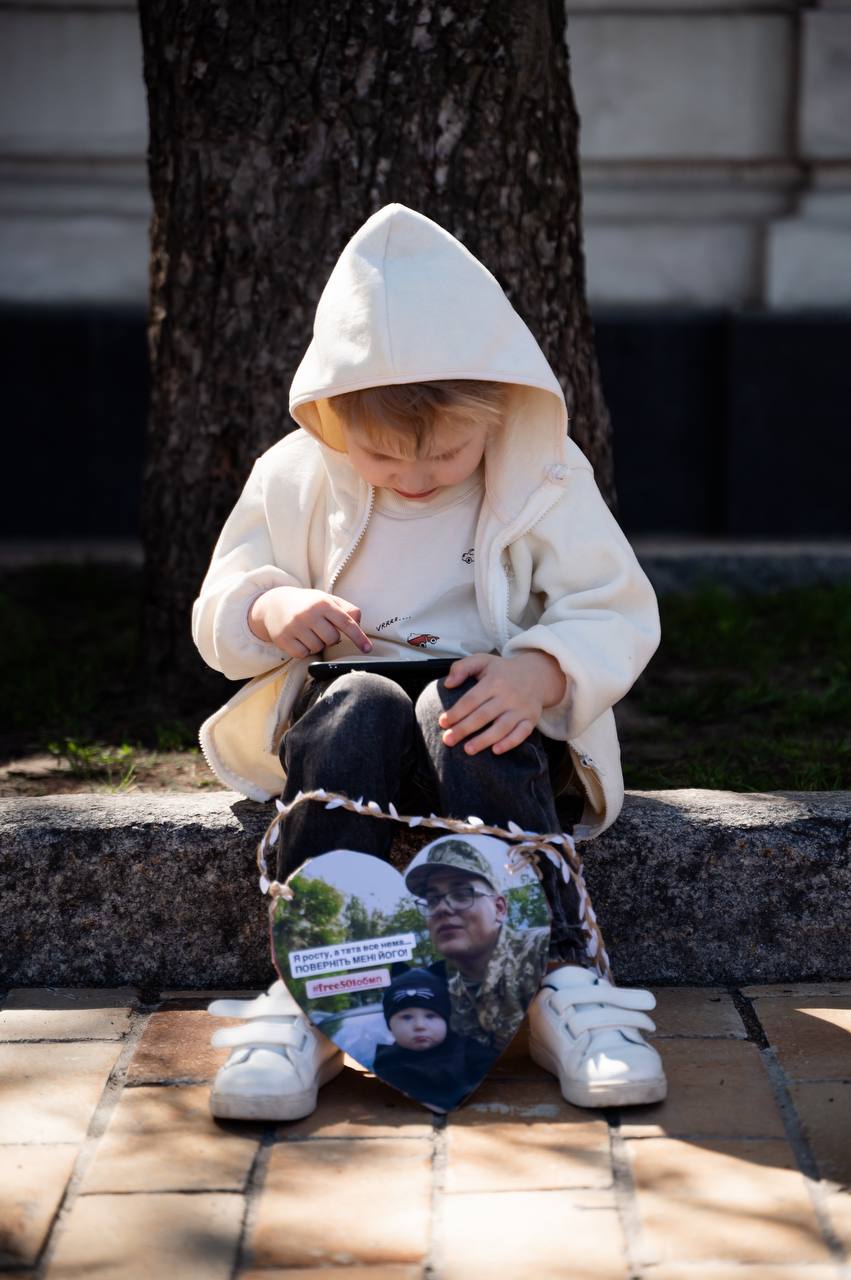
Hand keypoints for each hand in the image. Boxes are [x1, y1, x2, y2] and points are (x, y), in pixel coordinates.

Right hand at [248, 586, 371, 657]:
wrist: (273, 603)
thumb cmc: (307, 604)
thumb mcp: (327, 600)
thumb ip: (346, 609)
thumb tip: (358, 622)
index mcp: (323, 603)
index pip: (346, 623)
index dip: (359, 637)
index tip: (367, 648)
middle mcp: (309, 614)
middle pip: (332, 639)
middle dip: (330, 637)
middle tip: (320, 628)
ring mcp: (294, 627)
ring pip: (317, 648)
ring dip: (316, 644)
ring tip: (308, 632)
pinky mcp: (283, 639)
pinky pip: (303, 654)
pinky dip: (303, 650)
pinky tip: (298, 639)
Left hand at [439, 651, 567, 754]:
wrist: (537, 675)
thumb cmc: (502, 671)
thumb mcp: (482, 661)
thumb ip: (462, 667)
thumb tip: (448, 684)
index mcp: (494, 681)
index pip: (471, 699)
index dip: (456, 712)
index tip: (443, 722)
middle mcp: (508, 695)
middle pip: (483, 715)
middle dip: (464, 729)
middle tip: (448, 740)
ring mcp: (521, 708)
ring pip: (501, 727)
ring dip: (484, 740)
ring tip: (468, 750)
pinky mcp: (531, 719)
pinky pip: (522, 733)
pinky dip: (510, 743)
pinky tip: (496, 750)